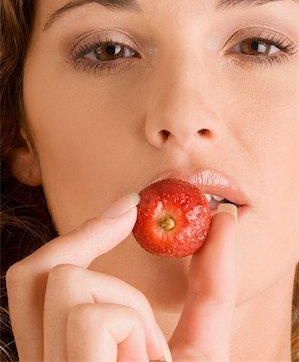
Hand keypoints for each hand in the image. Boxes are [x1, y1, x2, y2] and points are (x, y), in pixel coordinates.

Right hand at [6, 195, 236, 361]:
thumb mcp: (200, 349)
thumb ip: (208, 289)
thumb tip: (225, 221)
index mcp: (66, 358)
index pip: (34, 283)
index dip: (78, 234)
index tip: (127, 206)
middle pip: (34, 274)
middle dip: (86, 238)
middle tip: (128, 215)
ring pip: (69, 284)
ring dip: (129, 308)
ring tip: (150, 357)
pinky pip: (91, 320)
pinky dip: (131, 332)